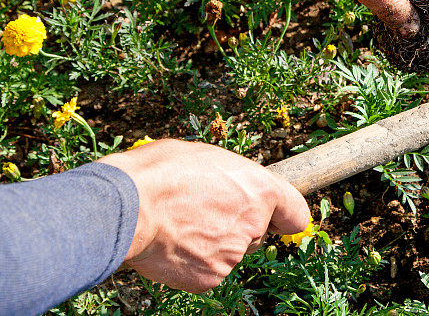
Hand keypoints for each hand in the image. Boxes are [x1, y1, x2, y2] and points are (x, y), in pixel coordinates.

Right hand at [98, 139, 308, 292]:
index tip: (277, 218)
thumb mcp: (206, 156)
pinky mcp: (208, 278)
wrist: (126, 207)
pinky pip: (207, 269)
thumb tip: (231, 184)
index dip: (284, 215)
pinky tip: (172, 242)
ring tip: (179, 223)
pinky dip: (192, 261)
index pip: (295, 213)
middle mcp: (253, 225)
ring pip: (230, 251)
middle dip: (237, 224)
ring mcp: (232, 256)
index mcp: (260, 190)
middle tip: (202, 209)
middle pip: (256, 231)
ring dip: (212, 242)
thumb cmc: (161, 172)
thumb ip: (232, 177)